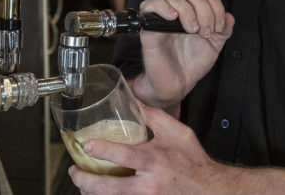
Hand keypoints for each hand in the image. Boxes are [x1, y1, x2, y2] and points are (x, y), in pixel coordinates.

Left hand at [68, 104, 231, 193]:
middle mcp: (148, 184)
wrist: (210, 190)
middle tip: (74, 171)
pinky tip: (101, 193)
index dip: (101, 149)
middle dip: (86, 182)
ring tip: (82, 184)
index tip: (87, 144)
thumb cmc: (192, 161)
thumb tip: (132, 100)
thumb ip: (153, 116)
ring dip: (92, 193)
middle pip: (109, 188)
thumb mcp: (176, 132)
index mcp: (154, 161)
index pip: (123, 155)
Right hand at [134, 0, 233, 108]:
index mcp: (193, 12)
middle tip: (205, 32)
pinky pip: (148, 5)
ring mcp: (162, 17)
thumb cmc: (192, 63)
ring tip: (192, 30)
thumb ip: (224, 30)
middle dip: (204, 11)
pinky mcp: (148, 26)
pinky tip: (173, 18)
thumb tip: (229, 17)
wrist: (178, 83)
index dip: (215, 7)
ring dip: (186, 10)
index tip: (218, 28)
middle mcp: (178, 11)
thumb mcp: (214, 45)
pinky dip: (162, 7)